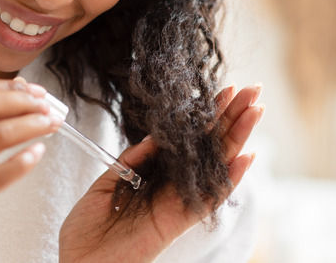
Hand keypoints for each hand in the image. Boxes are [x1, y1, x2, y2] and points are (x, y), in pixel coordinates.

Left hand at [58, 84, 263, 262]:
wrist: (78, 262)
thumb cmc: (87, 227)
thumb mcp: (108, 181)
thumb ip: (134, 159)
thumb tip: (157, 136)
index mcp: (155, 175)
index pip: (188, 140)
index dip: (206, 115)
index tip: (224, 90)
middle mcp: (173, 187)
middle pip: (210, 148)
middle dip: (232, 118)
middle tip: (253, 90)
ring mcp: (178, 203)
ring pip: (217, 167)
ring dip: (238, 138)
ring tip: (256, 109)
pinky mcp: (178, 222)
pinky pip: (209, 199)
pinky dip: (229, 179)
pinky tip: (247, 156)